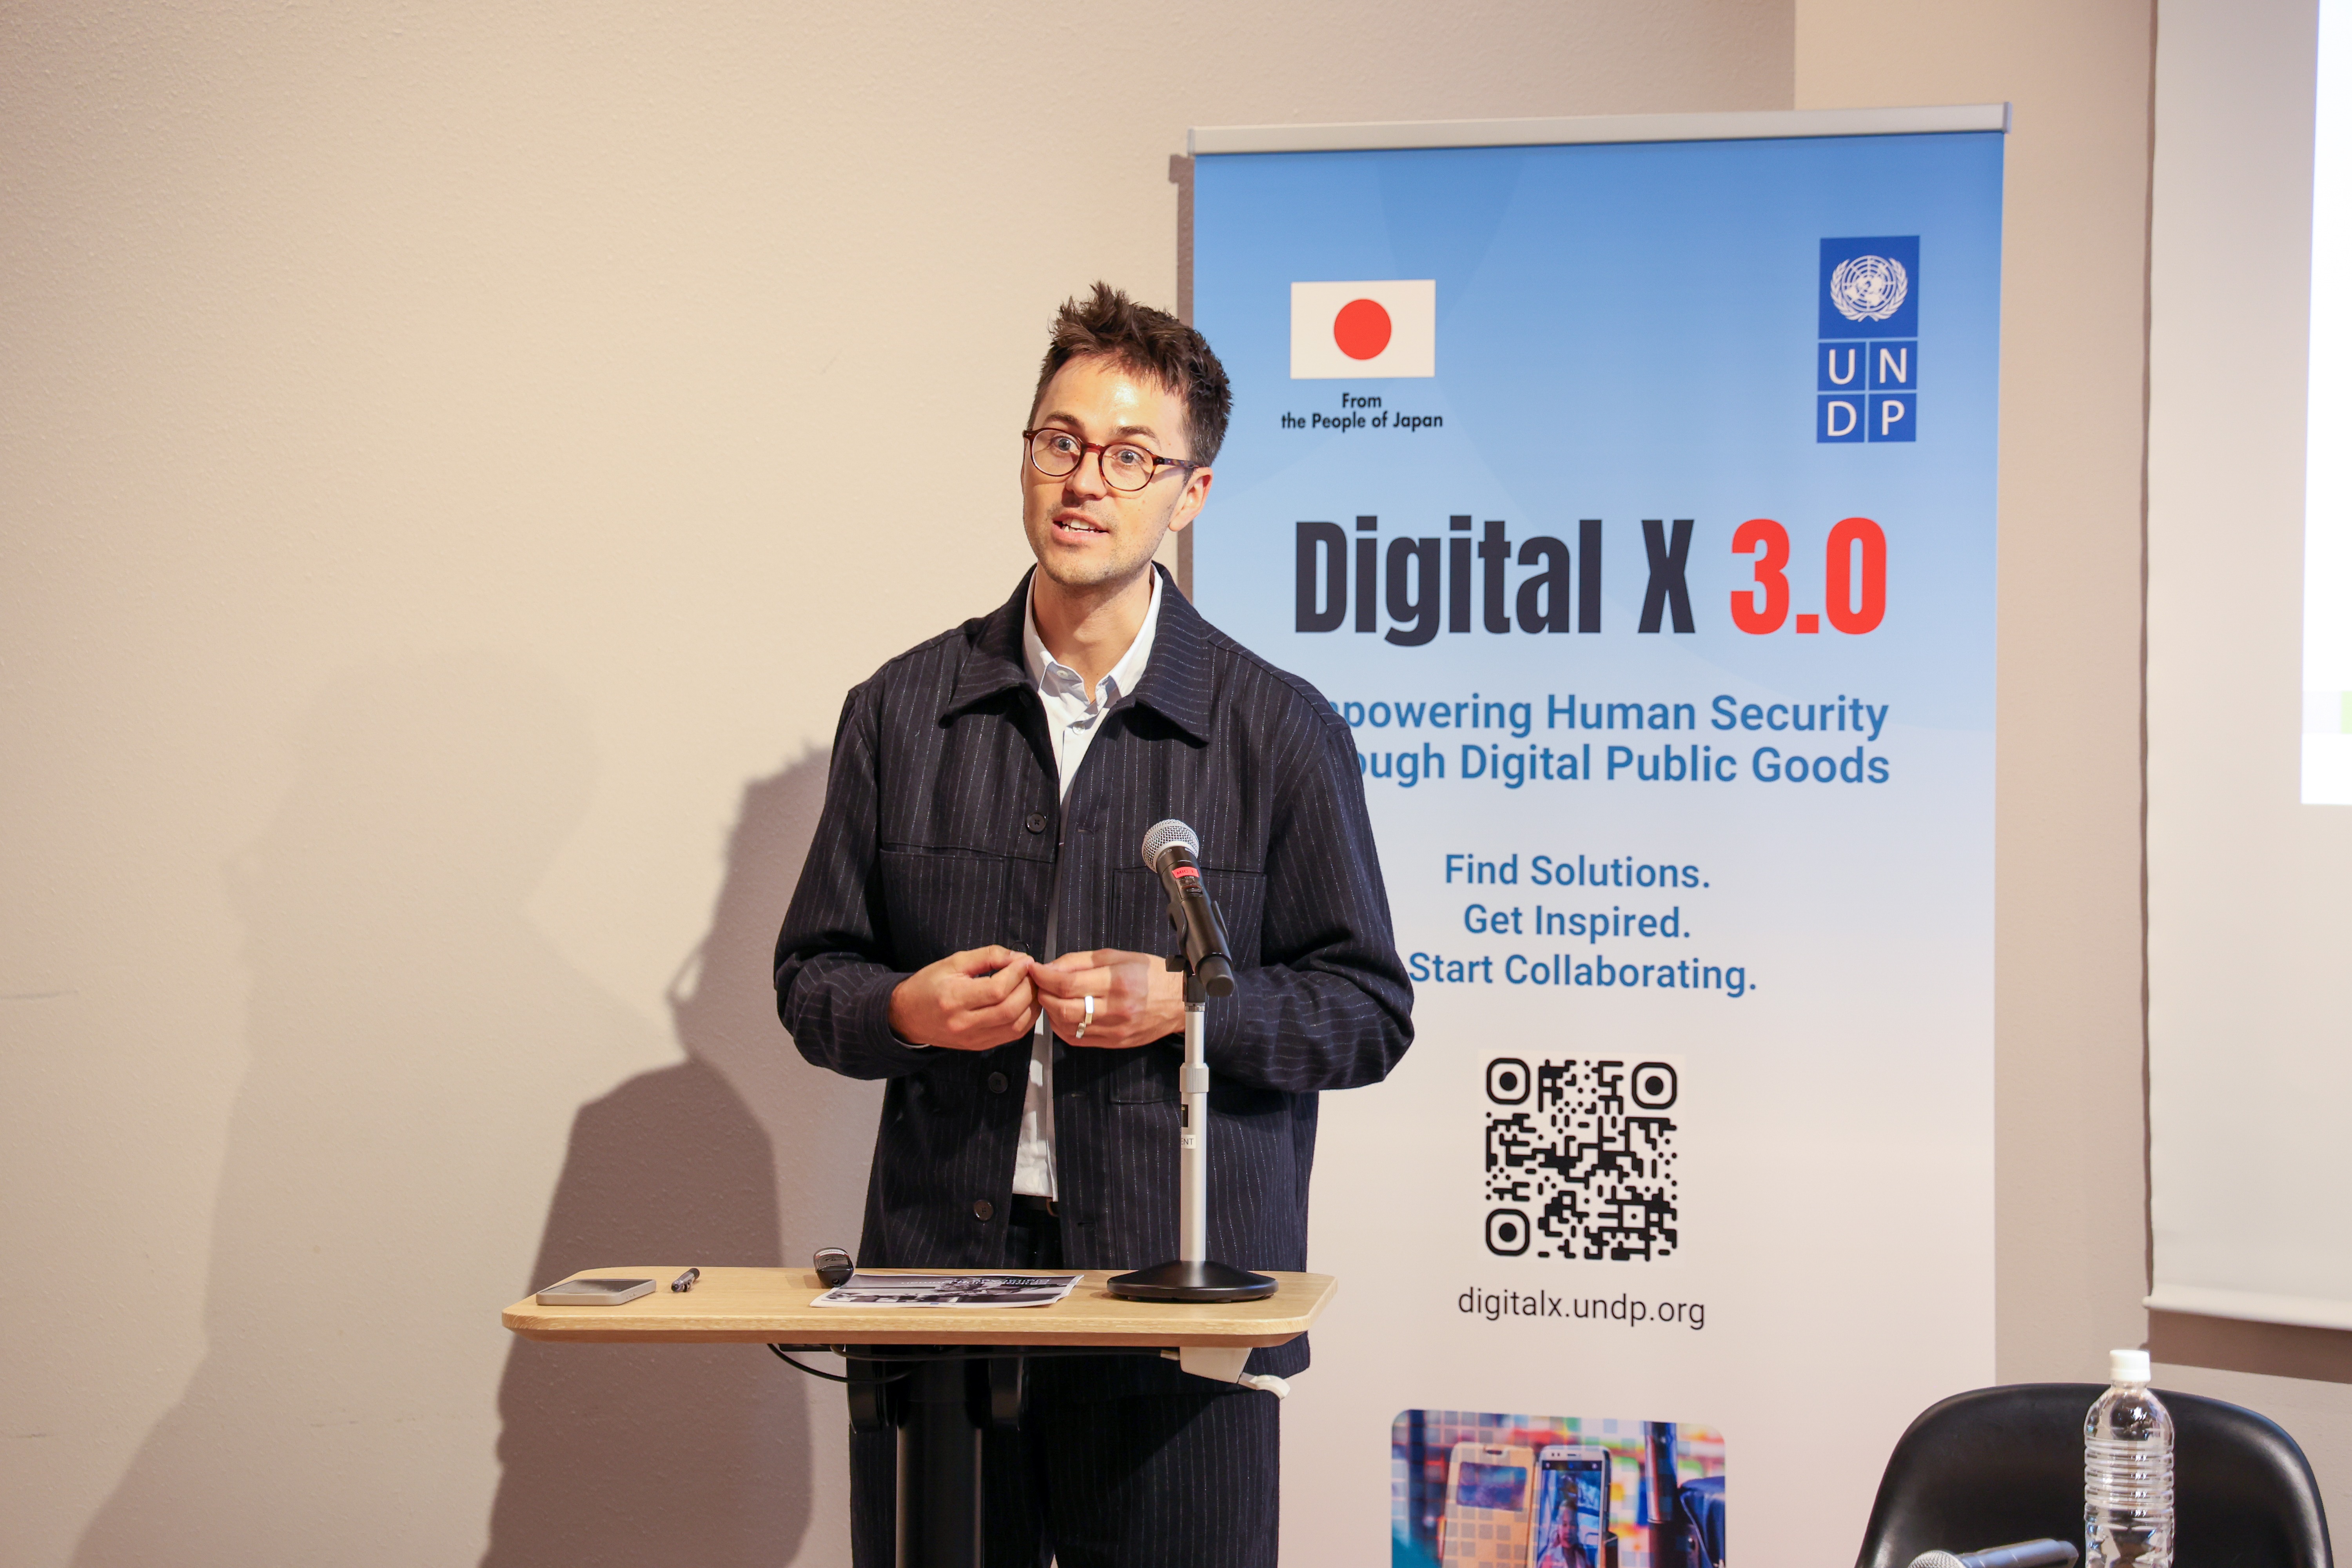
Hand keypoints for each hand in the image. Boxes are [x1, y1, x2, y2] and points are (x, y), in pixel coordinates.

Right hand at [888, 947, 1036, 1050]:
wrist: (908, 1016)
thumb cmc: (928, 986)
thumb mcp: (953, 962)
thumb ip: (987, 956)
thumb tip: (1016, 958)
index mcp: (954, 999)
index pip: (997, 990)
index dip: (1017, 974)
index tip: (1025, 961)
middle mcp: (964, 1023)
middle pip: (1010, 1009)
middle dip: (1028, 988)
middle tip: (1031, 973)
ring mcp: (973, 1038)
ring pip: (1016, 1026)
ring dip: (1031, 1005)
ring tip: (1031, 987)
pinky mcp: (980, 1045)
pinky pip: (1012, 1035)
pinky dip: (1025, 1019)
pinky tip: (1025, 1004)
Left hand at [1032, 948, 1185, 1048]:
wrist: (1179, 1001)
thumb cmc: (1151, 974)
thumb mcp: (1117, 956)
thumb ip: (1080, 961)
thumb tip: (1050, 968)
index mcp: (1117, 982)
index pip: (1067, 983)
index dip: (1044, 976)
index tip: (1035, 969)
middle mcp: (1116, 1009)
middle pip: (1062, 1007)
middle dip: (1043, 994)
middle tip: (1040, 984)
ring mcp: (1114, 1030)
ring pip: (1066, 1026)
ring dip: (1050, 1011)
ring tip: (1052, 997)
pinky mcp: (1114, 1043)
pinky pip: (1077, 1039)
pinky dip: (1063, 1027)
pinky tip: (1064, 1014)